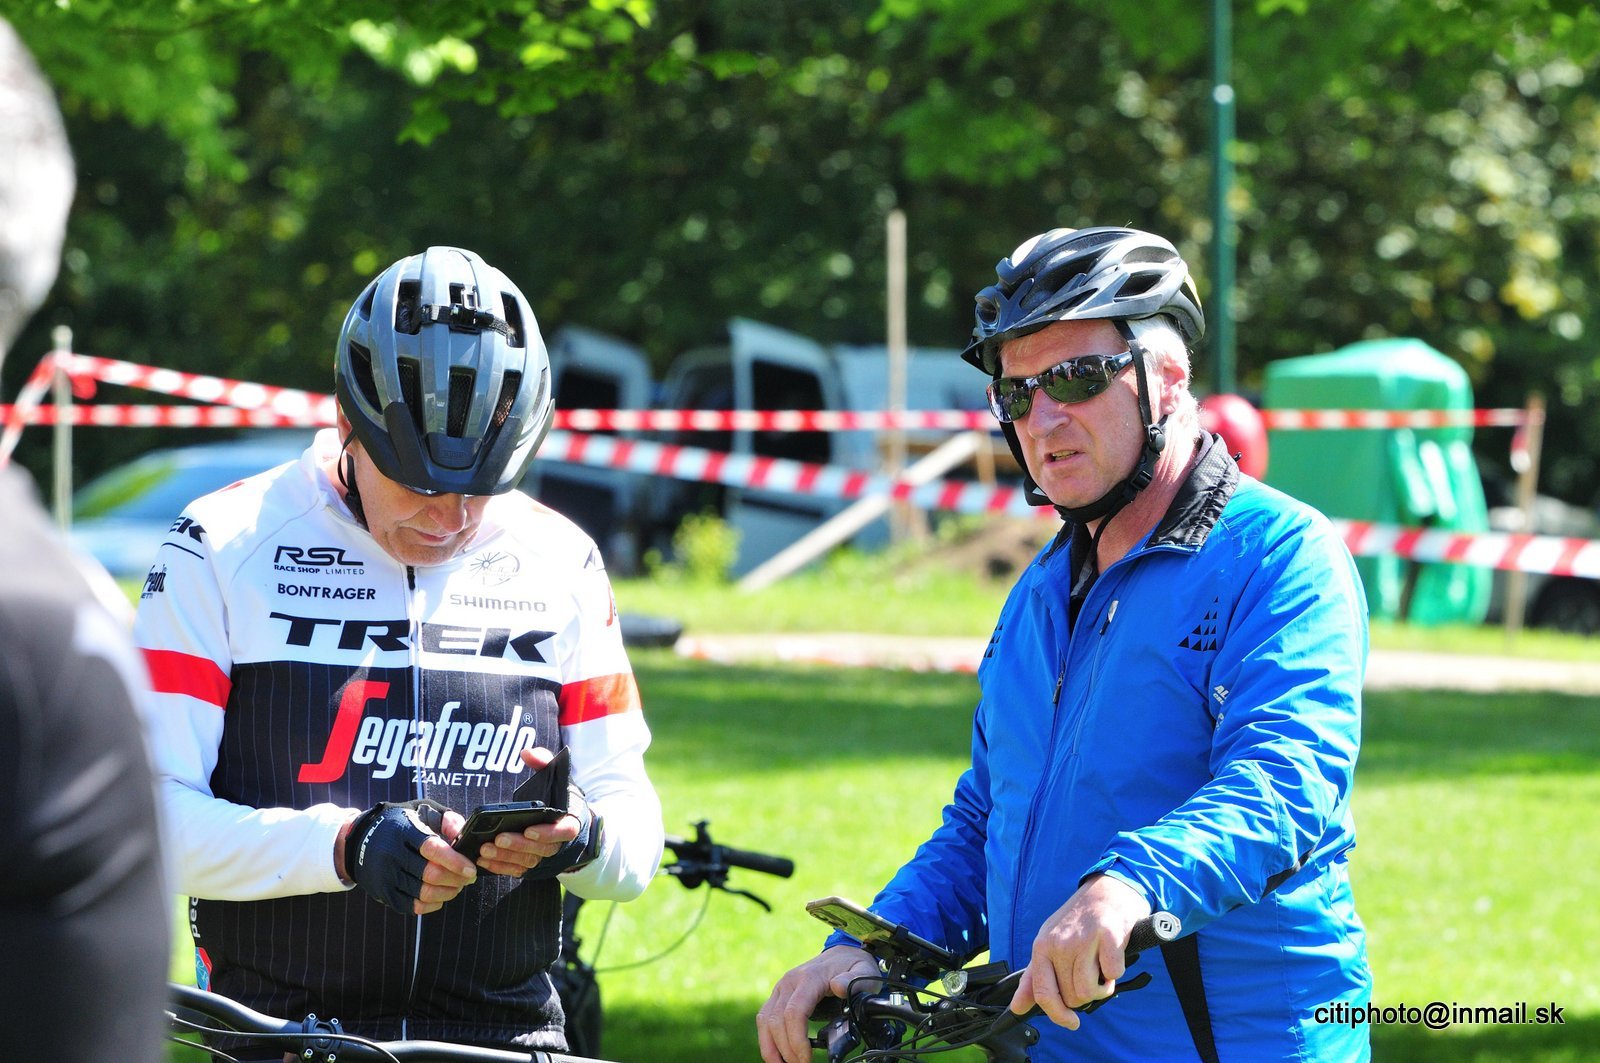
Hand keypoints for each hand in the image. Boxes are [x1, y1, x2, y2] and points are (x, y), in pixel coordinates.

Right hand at [341, 799, 475, 914]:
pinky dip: (432, 904)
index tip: (471, 869)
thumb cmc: (400, 822)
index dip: (454, 861)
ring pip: (423, 893)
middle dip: (456, 879)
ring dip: (448, 892)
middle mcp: (392, 854)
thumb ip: (447, 820)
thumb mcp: (423, 810)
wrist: (360, 838)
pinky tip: (441, 895)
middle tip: (469, 877)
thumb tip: (465, 835)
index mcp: (404, 831)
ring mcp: (386, 876)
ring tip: (458, 885)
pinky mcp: (383, 893)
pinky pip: (412, 906)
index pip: (432, 849)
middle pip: (430, 875)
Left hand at [466, 747, 591, 877]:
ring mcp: (544, 855)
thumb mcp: (555, 776)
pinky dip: (501, 867)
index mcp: (568, 821)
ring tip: (484, 849)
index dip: (547, 833)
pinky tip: (484, 861)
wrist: (565, 820)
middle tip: (498, 838)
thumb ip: (544, 762)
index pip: (564, 831)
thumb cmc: (557, 796)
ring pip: (527, 861)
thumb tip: (527, 752)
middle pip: (541, 849)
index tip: (529, 830)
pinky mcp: (530, 863)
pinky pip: (517, 869)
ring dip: (506, 857)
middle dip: (518, 845)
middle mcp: (558, 842)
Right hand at [757, 944, 880, 1062]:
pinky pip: (764, 1018)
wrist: (842, 953)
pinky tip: (777, 1056)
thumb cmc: (853, 965)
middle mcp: (790, 982)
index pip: (794, 1012)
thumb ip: (854, 980)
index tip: (807, 1058)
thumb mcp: (863, 971)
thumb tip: (838, 986)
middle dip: (787, 1048)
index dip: (797, 1039)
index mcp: (809, 977)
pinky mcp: (778, 996)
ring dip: (771, 1047)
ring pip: (765, 1020)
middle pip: (777, 1020)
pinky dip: (767, 1039)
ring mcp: (781, 988)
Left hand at [1008, 874, 1152, 1029]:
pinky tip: (1114, 956)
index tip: (1071, 1023)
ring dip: (1102, 987)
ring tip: (1103, 969)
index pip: (1043, 993)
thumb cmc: (1078, 921)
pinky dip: (1116, 973)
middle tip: (1092, 974)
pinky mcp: (1109, 935)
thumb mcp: (1049, 943)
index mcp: (1042, 947)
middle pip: (1072, 996)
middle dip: (1086, 994)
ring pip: (1090, 991)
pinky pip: (1113, 975)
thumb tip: (1017, 1008)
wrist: (1108, 889)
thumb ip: (1034, 978)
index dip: (1057, 1015)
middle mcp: (1059, 943)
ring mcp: (1084, 939)